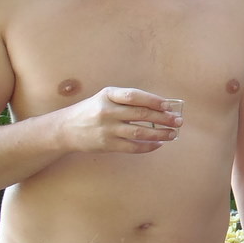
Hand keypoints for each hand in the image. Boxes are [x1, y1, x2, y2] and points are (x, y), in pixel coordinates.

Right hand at [59, 87, 182, 153]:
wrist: (65, 128)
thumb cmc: (93, 110)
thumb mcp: (106, 98)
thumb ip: (128, 100)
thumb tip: (161, 106)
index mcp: (108, 95)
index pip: (134, 96)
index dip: (153, 101)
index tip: (169, 106)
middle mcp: (106, 111)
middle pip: (141, 115)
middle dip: (163, 118)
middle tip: (178, 121)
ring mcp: (106, 129)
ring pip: (139, 132)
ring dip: (160, 134)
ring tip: (173, 134)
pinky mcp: (106, 144)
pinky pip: (132, 147)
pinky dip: (148, 146)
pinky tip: (158, 144)